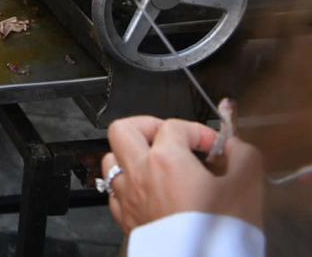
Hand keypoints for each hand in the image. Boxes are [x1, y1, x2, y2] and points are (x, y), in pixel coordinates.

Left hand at [102, 116, 264, 233]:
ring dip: (132, 155)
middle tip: (170, 139)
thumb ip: (244, 156)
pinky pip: (115, 191)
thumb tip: (236, 146)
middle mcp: (139, 174)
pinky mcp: (125, 219)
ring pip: (112, 159)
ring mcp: (127, 197)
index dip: (199, 132)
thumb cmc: (218, 233)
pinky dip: (129, 185)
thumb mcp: (247, 188)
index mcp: (166, 159)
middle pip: (123, 129)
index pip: (175, 125)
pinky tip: (150, 193)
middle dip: (147, 127)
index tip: (215, 148)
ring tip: (156, 164)